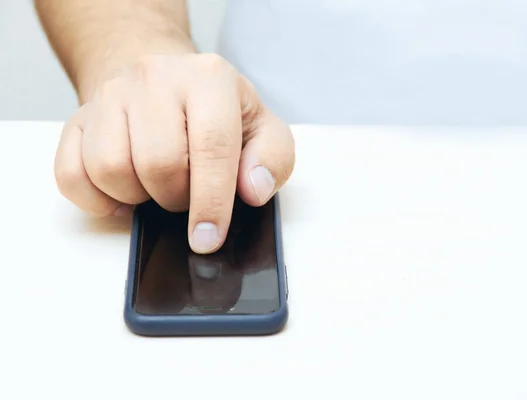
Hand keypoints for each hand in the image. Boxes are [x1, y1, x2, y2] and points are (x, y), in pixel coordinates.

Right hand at [54, 54, 294, 253]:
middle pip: (157, 163)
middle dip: (176, 197)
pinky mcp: (78, 117)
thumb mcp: (263, 129)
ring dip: (138, 196)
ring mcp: (111, 95)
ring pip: (109, 169)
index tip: (208, 238)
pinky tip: (124, 192)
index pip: (211, 147)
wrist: (166, 81)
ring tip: (157, 185)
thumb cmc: (218, 112)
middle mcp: (155, 78)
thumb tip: (252, 190)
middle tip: (186, 194)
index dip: (212, 202)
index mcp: (209, 79)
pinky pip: (71, 174)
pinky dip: (98, 199)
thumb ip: (272, 159)